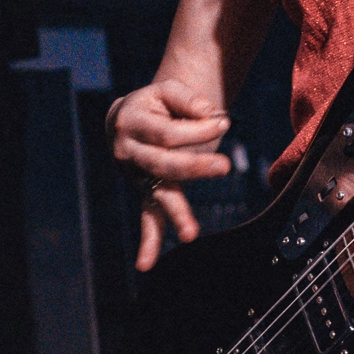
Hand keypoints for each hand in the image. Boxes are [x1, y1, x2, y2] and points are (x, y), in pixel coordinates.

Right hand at [108, 78, 231, 270]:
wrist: (128, 117)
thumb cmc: (155, 103)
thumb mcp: (168, 89)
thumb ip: (188, 98)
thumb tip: (208, 112)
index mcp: (132, 122)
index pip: (168, 133)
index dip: (198, 129)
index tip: (224, 122)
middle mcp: (129, 152)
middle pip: (164, 164)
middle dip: (195, 166)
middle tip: (225, 166)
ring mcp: (136, 175)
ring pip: (158, 194)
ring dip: (176, 213)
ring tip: (190, 233)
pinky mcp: (146, 190)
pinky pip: (147, 216)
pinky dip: (148, 241)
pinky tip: (146, 264)